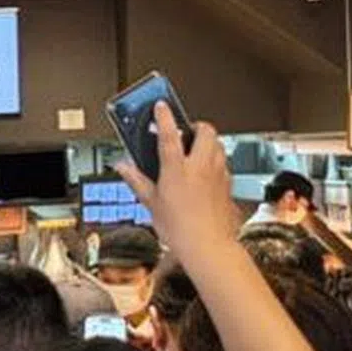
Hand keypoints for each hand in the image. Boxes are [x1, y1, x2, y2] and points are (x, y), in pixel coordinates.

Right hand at [116, 102, 237, 265]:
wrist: (207, 244)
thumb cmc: (180, 228)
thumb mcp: (151, 203)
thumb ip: (137, 181)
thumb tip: (124, 167)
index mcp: (177, 169)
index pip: (169, 133)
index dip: (164, 116)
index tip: (161, 106)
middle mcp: (200, 166)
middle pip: (205, 131)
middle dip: (195, 126)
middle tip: (185, 131)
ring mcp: (217, 173)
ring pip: (218, 144)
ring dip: (207, 141)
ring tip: (195, 149)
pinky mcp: (228, 183)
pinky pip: (223, 163)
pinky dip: (215, 161)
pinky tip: (206, 172)